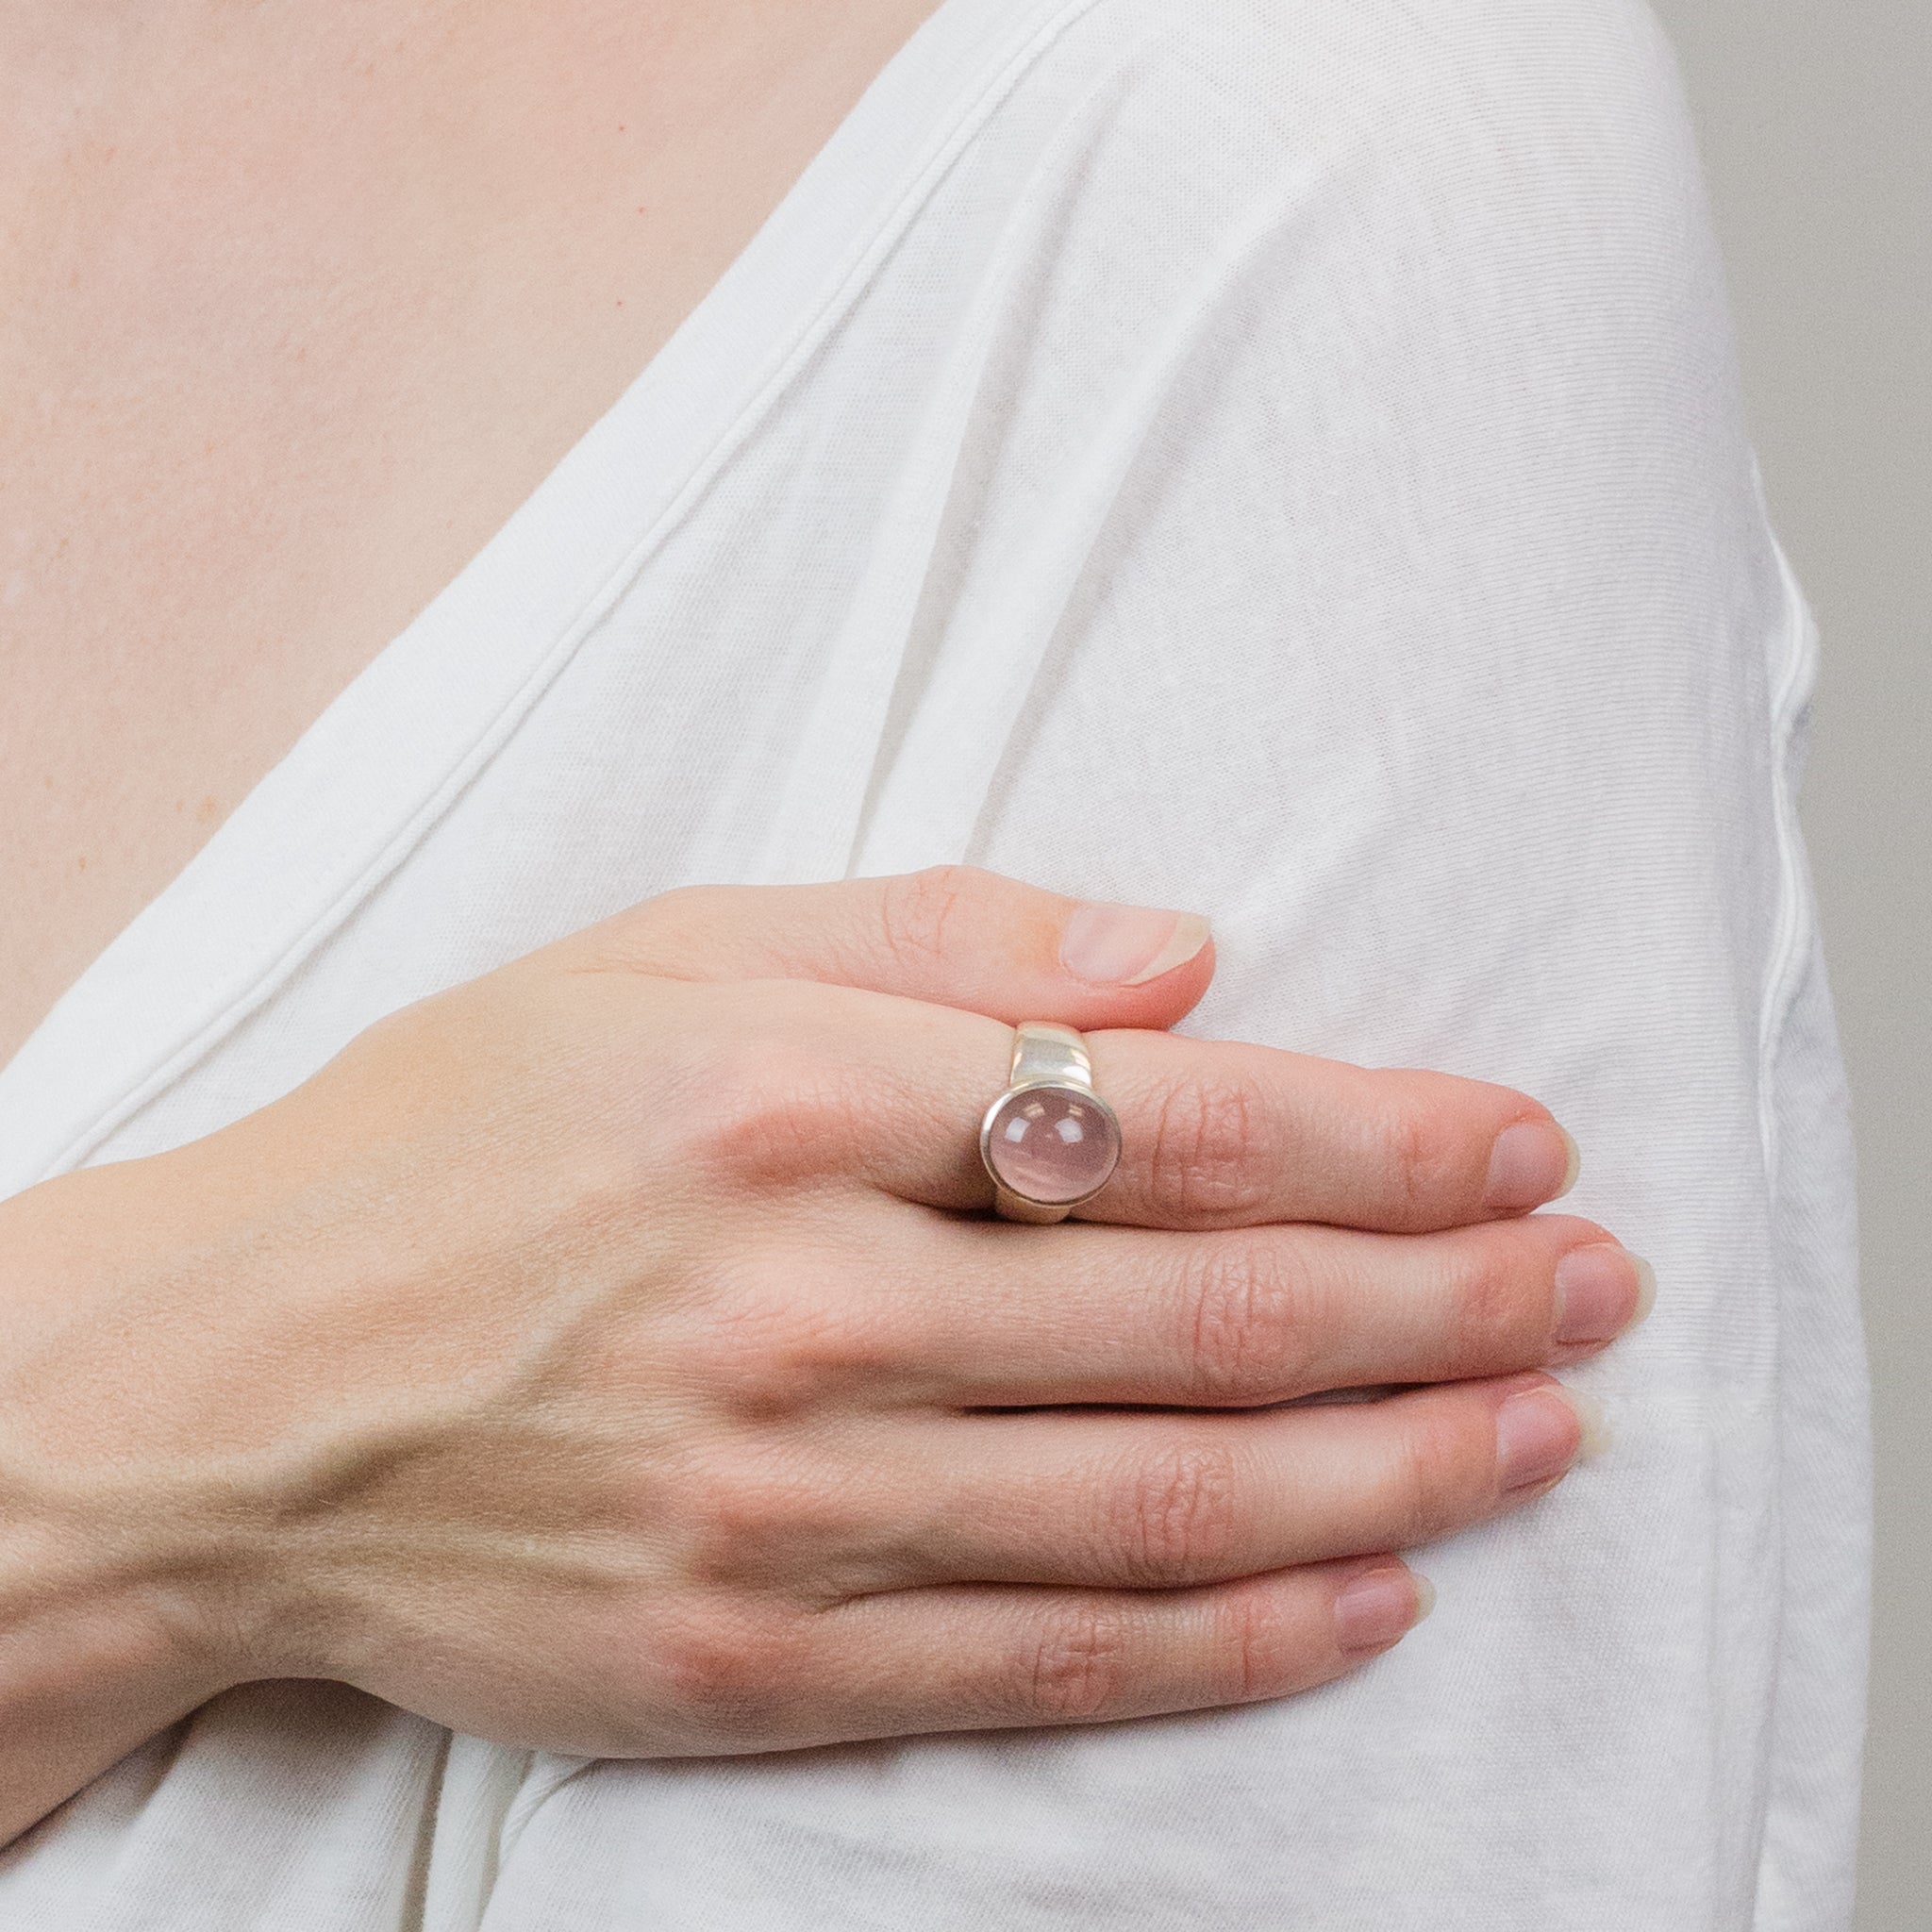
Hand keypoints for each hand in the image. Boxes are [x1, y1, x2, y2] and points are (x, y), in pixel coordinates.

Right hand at [0, 868, 1642, 1836]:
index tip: (1513, 1144)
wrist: (233, 1387)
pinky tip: (1363, 1595)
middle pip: (1204, 1321)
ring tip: (1536, 1432)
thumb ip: (932, 934)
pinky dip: (1229, 1637)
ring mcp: (780, 1504)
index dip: (1374, 1136)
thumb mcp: (663, 952)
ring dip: (1388, 1470)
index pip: (1163, 1123)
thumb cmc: (454, 1136)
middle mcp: (799, 1305)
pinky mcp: (750, 1658)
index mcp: (782, 1098)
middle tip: (1589, 1285)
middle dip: (1439, 1301)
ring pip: (1163, 1505)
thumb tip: (1177, 961)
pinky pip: (1046, 1656)